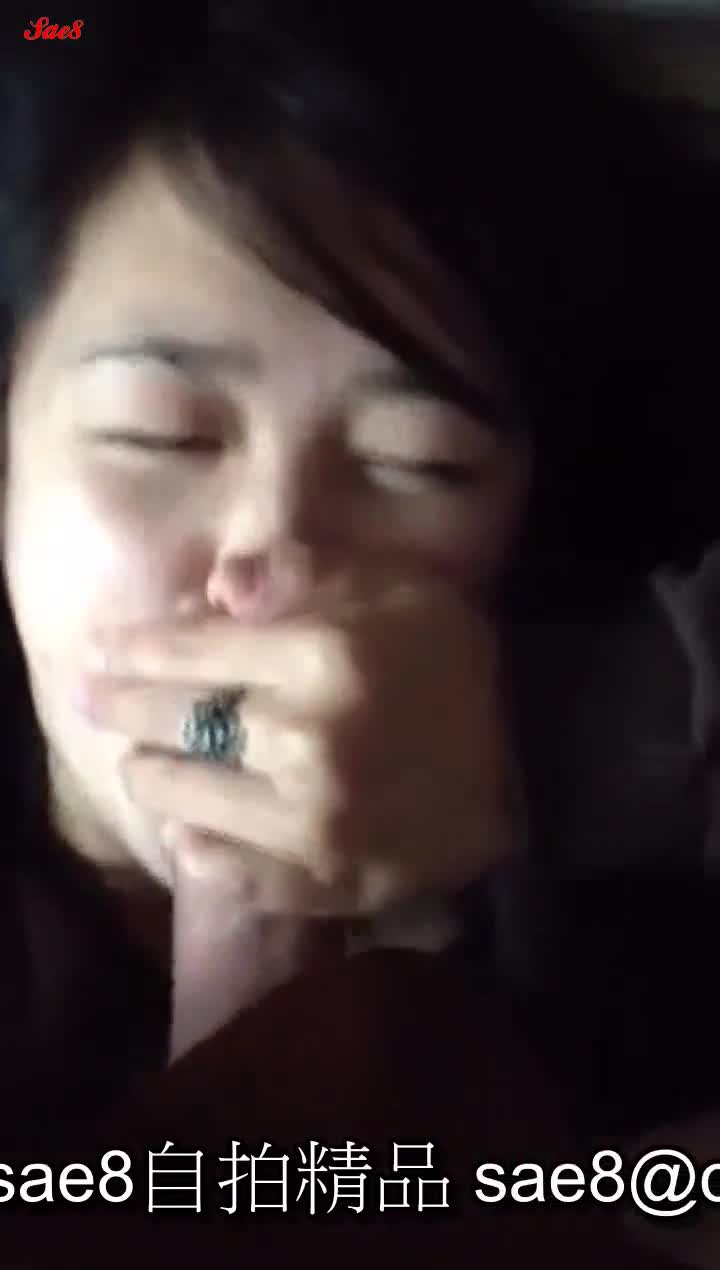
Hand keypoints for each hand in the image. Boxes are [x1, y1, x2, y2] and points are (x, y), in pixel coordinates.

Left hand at [85, 569, 515, 917]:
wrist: (537, 763)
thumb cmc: (458, 664)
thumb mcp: (399, 588)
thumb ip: (305, 574)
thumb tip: (216, 586)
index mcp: (322, 660)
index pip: (190, 652)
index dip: (134, 649)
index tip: (103, 649)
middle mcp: (306, 745)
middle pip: (175, 725)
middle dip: (123, 706)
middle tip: (97, 699)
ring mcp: (314, 826)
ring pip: (186, 803)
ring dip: (153, 777)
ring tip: (144, 762)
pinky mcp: (329, 884)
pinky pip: (234, 875)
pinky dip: (200, 852)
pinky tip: (189, 833)